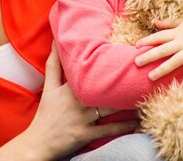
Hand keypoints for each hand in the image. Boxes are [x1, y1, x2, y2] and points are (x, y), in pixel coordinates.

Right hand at [0, 44, 137, 160]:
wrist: (38, 142)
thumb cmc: (46, 113)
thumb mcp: (48, 86)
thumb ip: (53, 63)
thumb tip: (56, 40)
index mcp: (69, 87)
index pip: (89, 71)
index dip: (106, 63)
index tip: (122, 55)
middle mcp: (77, 101)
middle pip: (103, 88)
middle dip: (121, 82)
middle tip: (140, 74)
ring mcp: (82, 118)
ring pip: (109, 107)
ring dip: (127, 102)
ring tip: (144, 95)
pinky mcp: (86, 134)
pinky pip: (109, 129)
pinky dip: (124, 126)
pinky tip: (137, 122)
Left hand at [134, 12, 182, 84]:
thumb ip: (169, 23)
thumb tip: (154, 22)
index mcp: (177, 32)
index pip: (158, 37)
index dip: (147, 41)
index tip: (136, 46)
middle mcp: (182, 43)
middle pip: (162, 50)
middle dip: (149, 56)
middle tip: (136, 63)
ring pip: (173, 62)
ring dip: (161, 70)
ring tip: (150, 77)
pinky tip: (178, 89)